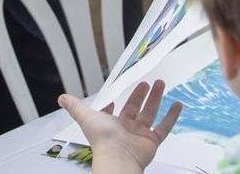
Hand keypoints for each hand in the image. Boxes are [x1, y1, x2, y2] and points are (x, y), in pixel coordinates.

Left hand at [59, 80, 182, 172]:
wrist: (117, 156)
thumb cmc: (102, 139)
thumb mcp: (85, 117)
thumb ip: (75, 106)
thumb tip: (61, 98)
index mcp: (111, 124)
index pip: (114, 112)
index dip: (114, 105)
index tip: (117, 96)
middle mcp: (126, 129)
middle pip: (136, 108)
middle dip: (140, 95)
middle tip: (147, 82)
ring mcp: (140, 135)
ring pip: (150, 114)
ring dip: (156, 99)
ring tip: (161, 83)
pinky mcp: (152, 141)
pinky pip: (164, 127)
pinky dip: (172, 116)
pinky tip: (177, 104)